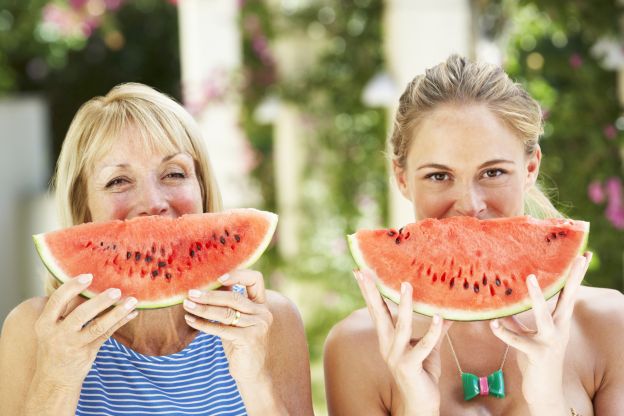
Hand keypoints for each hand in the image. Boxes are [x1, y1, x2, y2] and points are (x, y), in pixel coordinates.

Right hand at [33, 274, 137, 387]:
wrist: (54, 380)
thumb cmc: (55, 345)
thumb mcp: (51, 328)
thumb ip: (65, 309)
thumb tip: (89, 283)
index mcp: (45, 323)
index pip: (57, 300)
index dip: (72, 286)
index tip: (88, 276)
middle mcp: (57, 334)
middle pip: (81, 314)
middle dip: (100, 301)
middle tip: (116, 290)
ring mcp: (73, 345)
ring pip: (98, 326)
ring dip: (117, 312)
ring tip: (132, 300)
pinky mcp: (88, 352)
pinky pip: (107, 334)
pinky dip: (120, 322)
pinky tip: (132, 313)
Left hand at [183, 269, 273, 380]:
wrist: (252, 373)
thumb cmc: (241, 345)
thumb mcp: (237, 321)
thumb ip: (230, 305)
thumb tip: (208, 285)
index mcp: (262, 305)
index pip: (255, 280)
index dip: (237, 274)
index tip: (218, 278)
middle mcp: (263, 313)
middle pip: (233, 297)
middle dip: (209, 295)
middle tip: (190, 293)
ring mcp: (258, 326)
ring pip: (226, 312)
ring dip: (203, 308)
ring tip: (187, 305)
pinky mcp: (249, 339)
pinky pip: (221, 328)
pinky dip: (204, 324)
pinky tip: (191, 320)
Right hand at [355, 269, 450, 415]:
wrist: (420, 406)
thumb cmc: (422, 376)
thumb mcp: (428, 349)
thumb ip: (435, 331)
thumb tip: (446, 312)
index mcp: (388, 339)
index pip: (377, 310)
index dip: (369, 291)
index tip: (361, 272)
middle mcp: (388, 345)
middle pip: (378, 314)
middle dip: (372, 292)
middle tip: (365, 272)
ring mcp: (397, 356)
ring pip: (402, 327)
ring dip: (405, 305)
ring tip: (406, 285)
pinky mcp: (410, 367)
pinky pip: (423, 346)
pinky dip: (433, 332)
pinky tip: (439, 318)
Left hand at [490, 252, 590, 412]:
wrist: (543, 390)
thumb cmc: (536, 357)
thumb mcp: (529, 334)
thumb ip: (518, 319)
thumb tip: (503, 303)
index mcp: (559, 321)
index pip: (568, 293)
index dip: (575, 275)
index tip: (584, 255)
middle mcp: (559, 329)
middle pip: (568, 299)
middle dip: (572, 279)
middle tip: (576, 258)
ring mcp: (550, 342)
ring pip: (544, 316)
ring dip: (536, 298)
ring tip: (530, 278)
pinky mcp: (537, 354)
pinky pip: (518, 340)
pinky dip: (504, 332)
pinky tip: (493, 323)